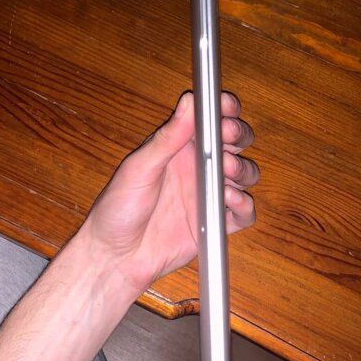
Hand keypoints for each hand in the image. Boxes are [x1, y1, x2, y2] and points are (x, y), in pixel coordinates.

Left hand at [80, 91, 258, 295]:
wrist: (116, 257)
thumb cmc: (117, 210)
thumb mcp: (139, 168)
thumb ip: (167, 138)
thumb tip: (189, 103)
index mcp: (178, 148)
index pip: (209, 119)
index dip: (224, 110)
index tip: (228, 108)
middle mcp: (197, 168)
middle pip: (235, 143)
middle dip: (240, 136)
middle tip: (229, 139)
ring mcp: (208, 195)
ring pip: (245, 174)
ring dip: (243, 169)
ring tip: (226, 172)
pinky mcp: (214, 224)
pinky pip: (242, 213)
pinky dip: (244, 205)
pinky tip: (229, 201)